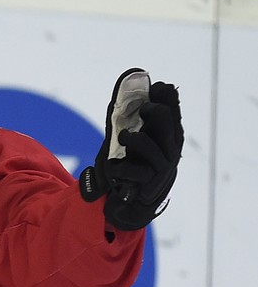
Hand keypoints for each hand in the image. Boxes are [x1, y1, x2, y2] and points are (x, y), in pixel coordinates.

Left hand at [80, 69, 182, 230]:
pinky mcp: (148, 183)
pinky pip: (132, 170)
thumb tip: (126, 83)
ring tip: (123, 138)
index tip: (155, 85)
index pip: (172, 110)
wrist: (128, 203)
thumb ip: (125, 116)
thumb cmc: (130, 166)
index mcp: (167, 135)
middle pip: (165, 120)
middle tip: (142, 109)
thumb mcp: (127, 139)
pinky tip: (114, 169)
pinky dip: (118, 168)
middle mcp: (168, 149)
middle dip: (152, 110)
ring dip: (131, 139)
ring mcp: (160, 167)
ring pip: (147, 144)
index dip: (165, 96)